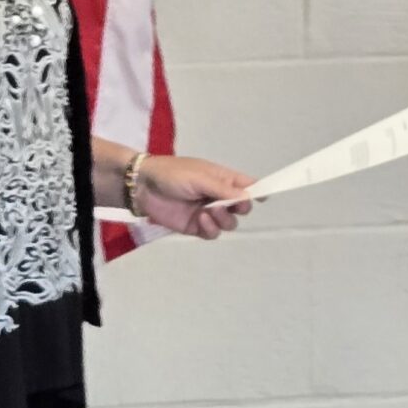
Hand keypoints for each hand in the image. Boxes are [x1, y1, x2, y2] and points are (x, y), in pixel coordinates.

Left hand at [134, 154, 256, 242]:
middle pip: (242, 207)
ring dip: (224, 219)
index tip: (264, 198)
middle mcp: (218, 196)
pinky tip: (201, 220)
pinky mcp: (195, 226)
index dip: (258, 191)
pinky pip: (213, 233)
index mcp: (222, 179)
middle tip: (233, 206)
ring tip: (209, 211)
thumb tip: (248, 198)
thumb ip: (224, 190)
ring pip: (229, 223)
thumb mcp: (200, 177)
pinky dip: (211, 228)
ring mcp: (208, 212)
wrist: (143, 186)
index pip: (246, 185)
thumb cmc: (173, 174)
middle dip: (241, 208)